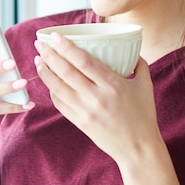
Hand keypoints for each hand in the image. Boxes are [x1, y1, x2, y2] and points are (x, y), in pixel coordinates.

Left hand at [34, 33, 160, 162]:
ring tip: (38, 60)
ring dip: (45, 72)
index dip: (67, 47)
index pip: (84, 62)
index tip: (55, 35)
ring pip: (58, 88)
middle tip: (39, 43)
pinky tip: (49, 81)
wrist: (138, 149)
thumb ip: (139, 64)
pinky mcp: (79, 122)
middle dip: (49, 55)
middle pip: (66, 72)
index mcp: (113, 85)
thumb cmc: (144, 115)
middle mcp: (97, 98)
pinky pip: (60, 104)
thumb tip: (131, 48)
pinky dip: (51, 90)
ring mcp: (86, 112)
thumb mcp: (146, 85)